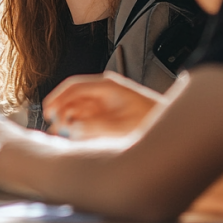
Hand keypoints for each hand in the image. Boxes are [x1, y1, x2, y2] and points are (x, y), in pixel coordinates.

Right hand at [43, 72, 162, 138]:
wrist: (174, 130)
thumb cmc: (153, 122)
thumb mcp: (123, 125)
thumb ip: (97, 126)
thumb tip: (74, 128)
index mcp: (107, 86)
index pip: (74, 87)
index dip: (58, 98)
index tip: (48, 110)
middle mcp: (104, 93)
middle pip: (74, 98)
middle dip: (61, 110)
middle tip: (52, 125)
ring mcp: (105, 104)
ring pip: (78, 109)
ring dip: (68, 120)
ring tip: (60, 134)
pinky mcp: (108, 116)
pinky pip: (86, 119)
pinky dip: (78, 126)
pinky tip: (74, 136)